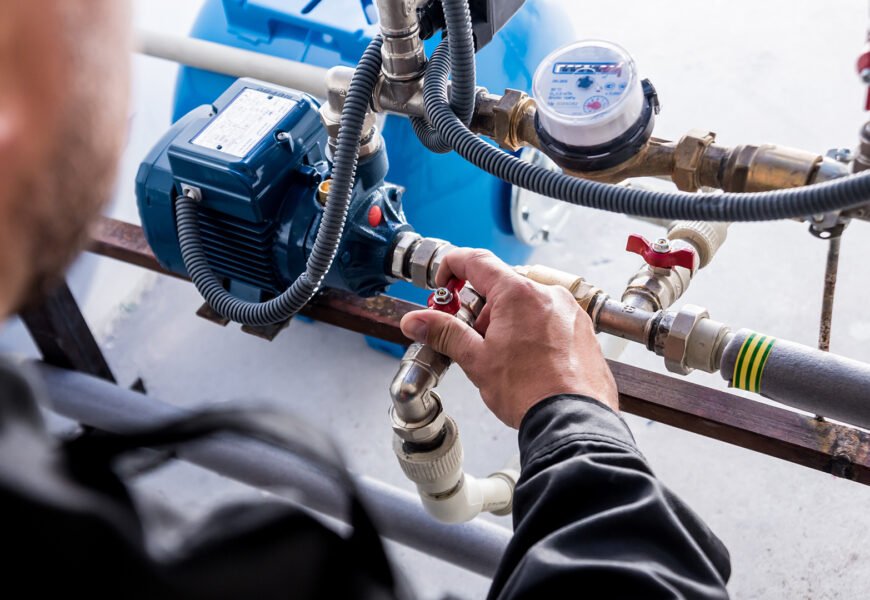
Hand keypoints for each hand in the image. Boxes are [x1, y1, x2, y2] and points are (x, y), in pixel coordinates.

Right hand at [400, 249, 618, 428]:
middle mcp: (548, 295)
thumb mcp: (476, 359)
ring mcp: (569, 311)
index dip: (452, 266)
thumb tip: (416, 321)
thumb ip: (444, 333)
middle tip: (470, 335)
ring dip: (507, 320)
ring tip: (501, 356)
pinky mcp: (583, 329)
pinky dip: (532, 330)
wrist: (572, 420)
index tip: (443, 282)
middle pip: (503, 285)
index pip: (477, 261)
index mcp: (518, 293)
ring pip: (527, 302)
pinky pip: (550, 317)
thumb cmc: (530, 391)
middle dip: (480, 307)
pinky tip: (526, 360)